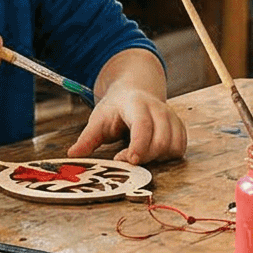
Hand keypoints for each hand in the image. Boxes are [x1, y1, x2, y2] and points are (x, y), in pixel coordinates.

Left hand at [68, 86, 186, 162]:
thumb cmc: (115, 108)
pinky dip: (167, 156)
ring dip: (157, 158)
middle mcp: (158, 109)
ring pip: (173, 146)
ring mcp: (171, 117)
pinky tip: (153, 154)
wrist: (135, 92)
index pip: (143, 126)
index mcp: (136, 104)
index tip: (130, 160)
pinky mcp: (179, 127)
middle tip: (126, 159)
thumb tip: (72, 154)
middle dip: (145, 157)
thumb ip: (87, 138)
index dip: (139, 146)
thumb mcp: (98, 119)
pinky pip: (180, 148)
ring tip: (139, 154)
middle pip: (161, 140)